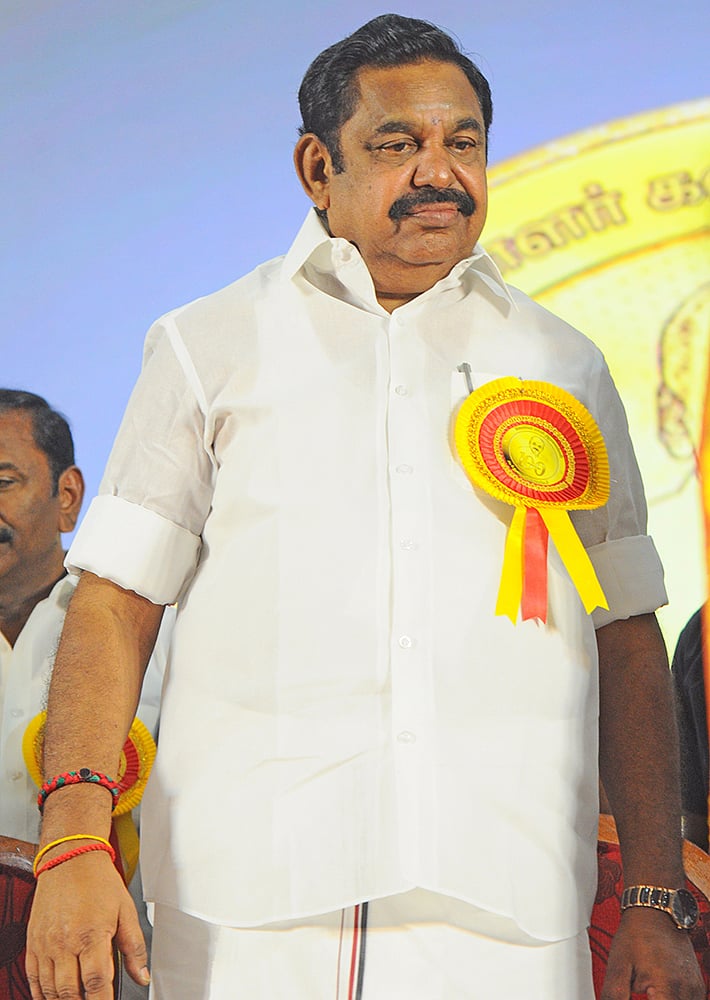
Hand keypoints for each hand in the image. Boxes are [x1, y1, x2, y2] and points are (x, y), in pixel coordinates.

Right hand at [26, 852, 149, 998]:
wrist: (70, 859)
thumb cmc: (98, 881)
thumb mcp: (126, 910)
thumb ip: (134, 947)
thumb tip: (142, 975)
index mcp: (91, 935)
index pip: (97, 983)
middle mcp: (65, 943)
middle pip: (70, 992)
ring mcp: (46, 944)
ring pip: (51, 989)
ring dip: (63, 999)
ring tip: (77, 998)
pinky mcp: (34, 942)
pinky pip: (33, 978)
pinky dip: (42, 992)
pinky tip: (53, 995)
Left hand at [600, 906, 704, 998]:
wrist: (655, 910)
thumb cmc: (636, 933)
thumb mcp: (617, 965)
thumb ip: (614, 995)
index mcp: (668, 986)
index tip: (636, 996)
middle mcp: (687, 990)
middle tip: (642, 992)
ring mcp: (695, 988)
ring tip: (647, 991)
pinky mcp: (697, 986)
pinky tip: (656, 993)